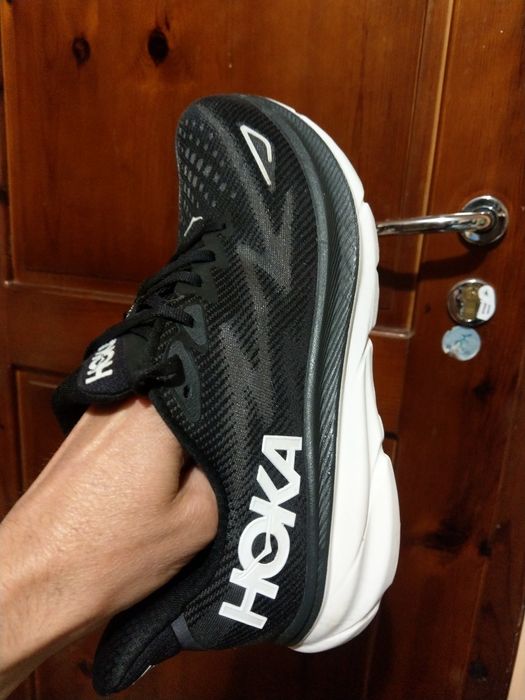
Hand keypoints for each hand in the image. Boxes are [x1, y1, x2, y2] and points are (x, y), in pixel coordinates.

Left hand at [0, 397, 217, 697]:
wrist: (33, 582)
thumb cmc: (109, 556)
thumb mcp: (198, 521)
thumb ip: (229, 472)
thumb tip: (236, 446)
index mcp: (155, 410)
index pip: (218, 392)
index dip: (239, 421)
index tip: (250, 449)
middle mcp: (125, 400)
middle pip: (190, 401)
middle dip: (210, 434)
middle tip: (221, 473)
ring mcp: (99, 414)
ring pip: (164, 418)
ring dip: (182, 445)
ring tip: (187, 484)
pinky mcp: (84, 436)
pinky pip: (136, 432)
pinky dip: (154, 454)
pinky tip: (154, 489)